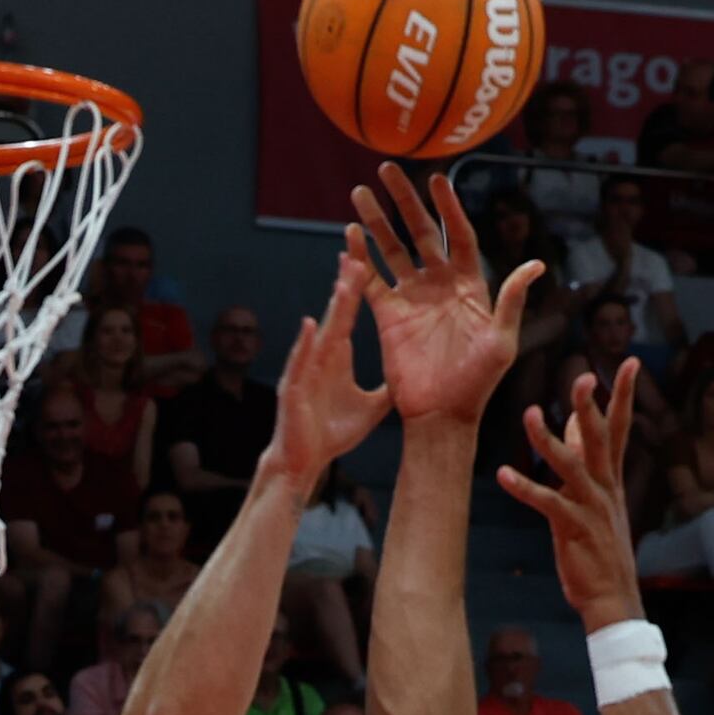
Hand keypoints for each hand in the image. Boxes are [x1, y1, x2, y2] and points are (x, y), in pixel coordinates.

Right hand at [263, 249, 388, 485]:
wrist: (305, 462)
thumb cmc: (332, 432)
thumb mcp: (372, 407)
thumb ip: (392, 385)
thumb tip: (418, 372)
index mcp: (337, 356)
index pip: (349, 314)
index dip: (357, 289)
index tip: (365, 261)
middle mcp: (321, 356)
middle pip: (337, 313)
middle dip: (347, 284)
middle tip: (356, 251)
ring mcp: (307, 370)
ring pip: (322, 332)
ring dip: (333, 308)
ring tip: (343, 280)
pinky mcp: (295, 388)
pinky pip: (302, 363)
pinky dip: (305, 344)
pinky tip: (311, 325)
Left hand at [496, 361, 649, 629]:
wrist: (611, 597)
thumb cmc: (599, 548)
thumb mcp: (596, 499)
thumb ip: (588, 461)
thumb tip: (579, 425)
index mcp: (611, 479)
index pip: (620, 428)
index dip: (624, 394)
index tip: (630, 361)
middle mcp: (605, 488)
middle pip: (601, 438)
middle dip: (591, 406)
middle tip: (583, 376)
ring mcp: (591, 508)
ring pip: (571, 465)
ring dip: (549, 439)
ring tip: (530, 413)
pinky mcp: (573, 529)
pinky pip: (546, 503)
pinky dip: (524, 487)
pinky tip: (503, 474)